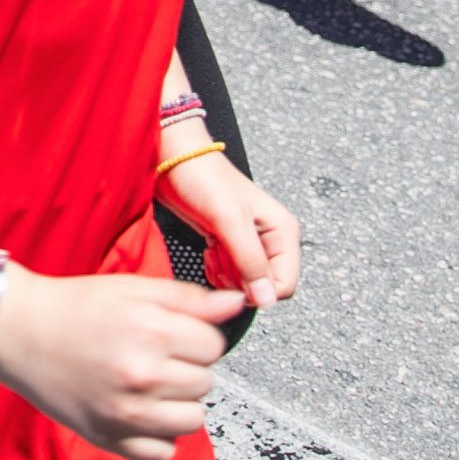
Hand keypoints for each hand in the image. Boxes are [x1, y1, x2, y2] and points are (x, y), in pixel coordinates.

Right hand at [0, 271, 238, 459]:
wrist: (19, 331)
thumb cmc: (74, 306)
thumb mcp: (133, 288)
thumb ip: (190, 298)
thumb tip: (237, 304)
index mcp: (152, 331)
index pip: (214, 345)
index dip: (196, 336)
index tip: (174, 333)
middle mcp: (142, 374)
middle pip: (206, 382)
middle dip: (186, 368)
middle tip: (153, 354)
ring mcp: (127, 412)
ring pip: (192, 420)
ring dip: (177, 403)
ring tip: (148, 384)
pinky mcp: (111, 438)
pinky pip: (164, 452)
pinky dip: (158, 436)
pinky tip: (138, 410)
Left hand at [151, 150, 300, 308]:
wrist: (174, 159)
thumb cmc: (203, 179)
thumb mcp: (229, 220)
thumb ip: (250, 260)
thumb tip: (266, 300)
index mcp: (283, 232)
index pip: (284, 286)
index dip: (258, 291)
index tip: (233, 276)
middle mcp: (272, 240)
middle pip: (263, 287)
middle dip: (239, 281)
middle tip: (220, 256)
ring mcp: (251, 244)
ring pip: (245, 284)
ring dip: (226, 276)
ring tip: (213, 251)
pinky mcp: (230, 245)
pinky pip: (230, 276)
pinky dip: (217, 270)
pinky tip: (208, 252)